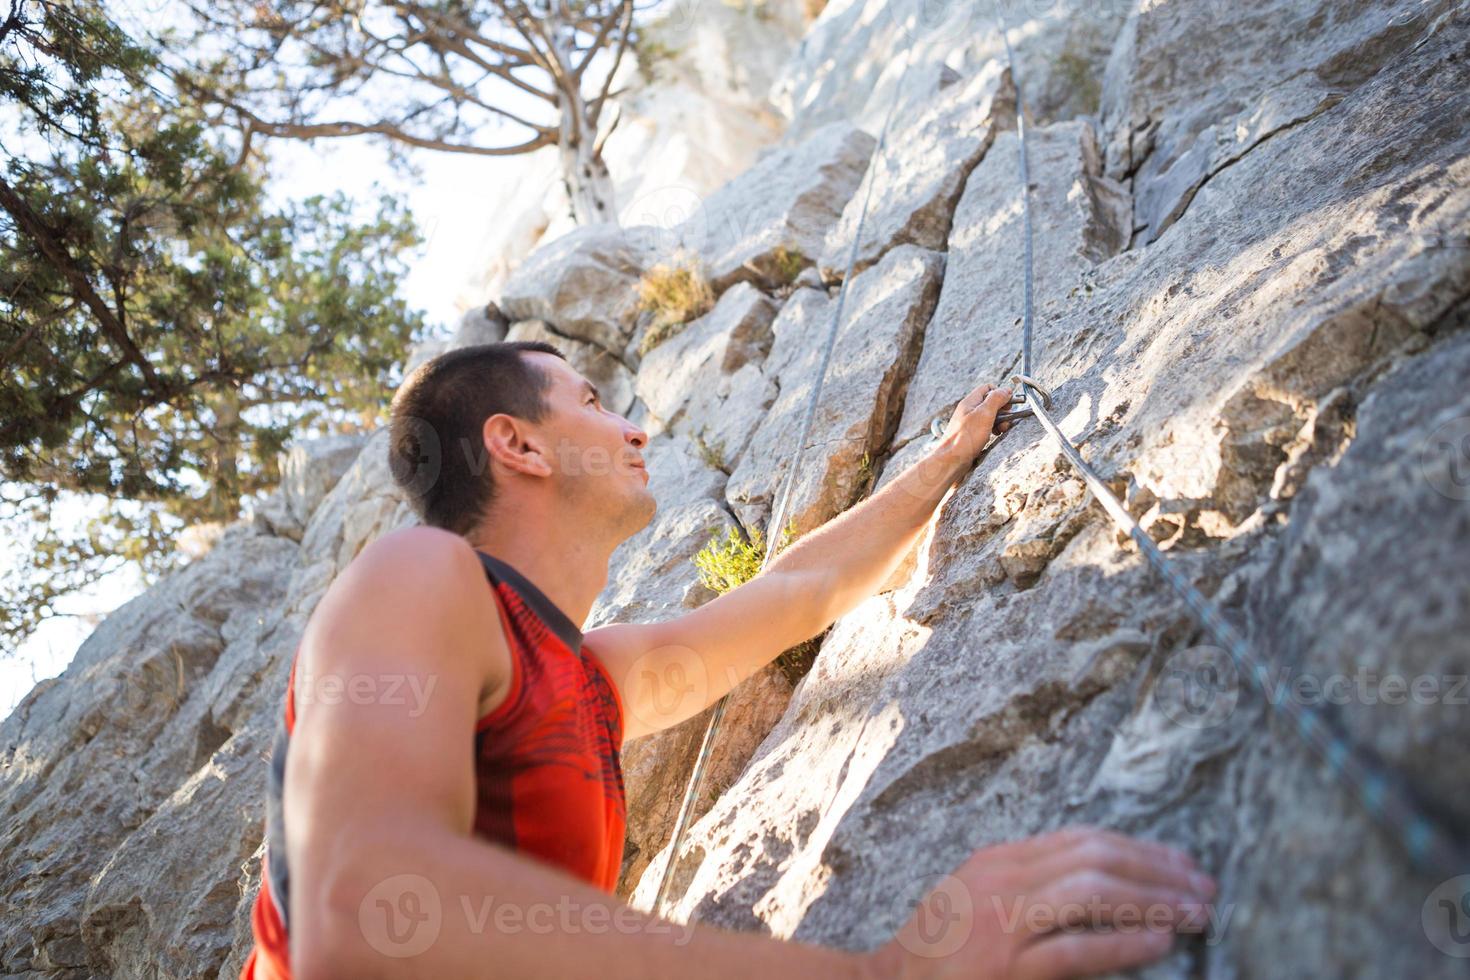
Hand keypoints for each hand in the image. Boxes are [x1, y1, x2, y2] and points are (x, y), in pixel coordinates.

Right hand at [863, 827, 1217, 979]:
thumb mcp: (980, 896)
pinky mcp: (1006, 966)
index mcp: (1001, 860)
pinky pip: (1074, 948)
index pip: (1083, 839)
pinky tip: (1158, 941)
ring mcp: (1003, 922)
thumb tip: (1100, 881)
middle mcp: (1003, 879)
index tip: (1181, 861)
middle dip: (1157, 869)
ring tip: (1193, 913)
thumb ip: (1030, 884)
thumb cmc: (940, 950)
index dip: (1140, 847)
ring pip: (1091, 891)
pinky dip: (1122, 941)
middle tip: (1203, 887)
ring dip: (1152, 899)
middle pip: (1095, 856)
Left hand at [937, 383, 1013, 462]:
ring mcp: (970, 423)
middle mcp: (969, 411)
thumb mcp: (984, 414)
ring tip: (1001, 430)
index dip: (1000, 393)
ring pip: (990, 417)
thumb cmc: (965, 438)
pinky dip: (993, 430)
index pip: (988, 388)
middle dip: (1002, 410)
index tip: (1009, 404)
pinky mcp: (971, 435)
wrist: (951, 460)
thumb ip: (996, 399)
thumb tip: (1006, 390)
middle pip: (991, 403)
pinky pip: (986, 428)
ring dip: (1000, 421)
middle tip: (1006, 420)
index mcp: (970, 402)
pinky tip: (995, 436)